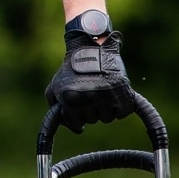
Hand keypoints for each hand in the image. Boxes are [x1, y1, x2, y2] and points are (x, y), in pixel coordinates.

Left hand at [45, 14, 132, 131]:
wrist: (89, 47)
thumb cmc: (70, 70)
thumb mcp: (55, 87)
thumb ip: (56, 111)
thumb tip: (76, 130)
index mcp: (70, 99)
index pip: (76, 124)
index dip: (77, 116)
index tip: (77, 104)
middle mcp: (88, 98)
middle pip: (93, 120)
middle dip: (90, 110)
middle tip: (89, 92)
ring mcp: (107, 95)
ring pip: (108, 118)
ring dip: (104, 108)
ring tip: (100, 91)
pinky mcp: (123, 92)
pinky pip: (122, 113)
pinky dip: (120, 107)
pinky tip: (113, 95)